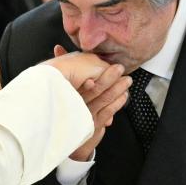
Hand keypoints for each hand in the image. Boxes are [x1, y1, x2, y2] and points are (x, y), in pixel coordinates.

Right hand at [54, 46, 130, 160]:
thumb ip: (60, 65)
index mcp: (66, 95)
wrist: (63, 136)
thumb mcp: (59, 86)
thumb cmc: (62, 106)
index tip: (100, 69)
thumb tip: (58, 48)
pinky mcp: (93, 126)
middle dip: (108, 78)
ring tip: (126, 81)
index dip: (88, 76)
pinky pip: (108, 111)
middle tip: (119, 69)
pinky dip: (117, 103)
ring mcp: (86, 115)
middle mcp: (76, 105)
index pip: (78, 84)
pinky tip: (124, 95)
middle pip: (94, 90)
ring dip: (117, 89)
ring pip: (104, 99)